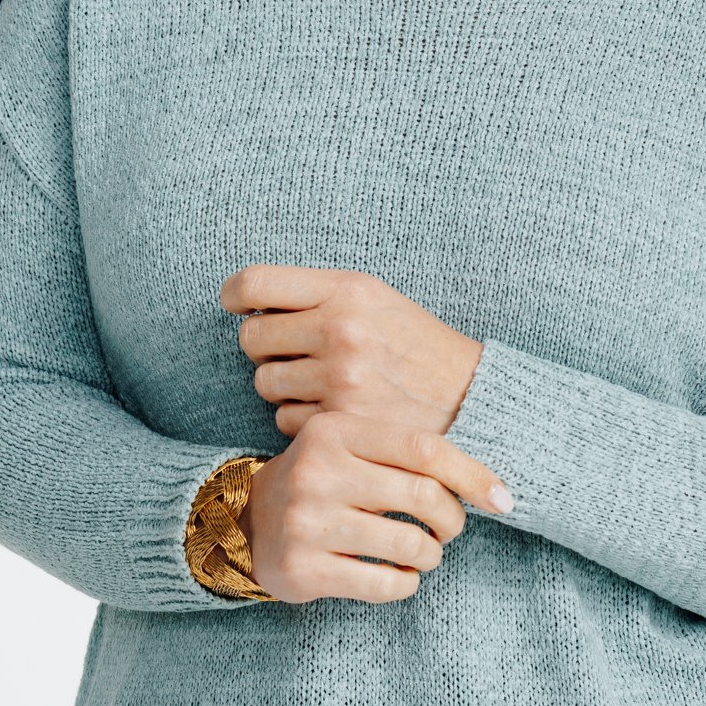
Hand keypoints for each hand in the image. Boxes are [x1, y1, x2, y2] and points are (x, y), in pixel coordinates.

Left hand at [219, 264, 483, 439]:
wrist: (471, 398)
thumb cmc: (412, 345)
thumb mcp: (374, 299)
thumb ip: (316, 295)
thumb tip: (245, 302)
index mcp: (348, 289)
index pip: (255, 283)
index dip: (235, 295)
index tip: (237, 305)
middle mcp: (341, 329)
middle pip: (251, 339)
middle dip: (264, 349)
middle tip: (292, 353)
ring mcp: (340, 378)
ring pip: (265, 384)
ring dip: (283, 387)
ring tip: (320, 384)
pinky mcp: (342, 422)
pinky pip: (287, 421)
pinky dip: (303, 421)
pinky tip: (335, 411)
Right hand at [240, 410, 510, 605]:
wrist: (246, 521)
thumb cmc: (323, 482)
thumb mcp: (352, 448)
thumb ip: (407, 454)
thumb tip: (491, 487)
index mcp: (335, 430)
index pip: (424, 448)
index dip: (472, 475)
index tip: (503, 499)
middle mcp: (317, 471)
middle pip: (422, 496)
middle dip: (452, 519)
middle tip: (450, 529)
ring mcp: (307, 521)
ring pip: (409, 544)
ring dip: (431, 555)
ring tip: (424, 554)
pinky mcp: (303, 568)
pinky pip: (384, 583)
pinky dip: (406, 584)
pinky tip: (399, 576)